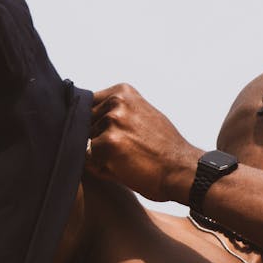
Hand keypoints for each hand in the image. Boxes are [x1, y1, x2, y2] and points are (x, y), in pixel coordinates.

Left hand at [87, 83, 201, 202]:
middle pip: (84, 124)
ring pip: (85, 143)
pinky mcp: (108, 143)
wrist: (182, 170)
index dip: (95, 124)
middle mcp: (116, 102)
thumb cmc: (162, 149)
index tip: (111, 134)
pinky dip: (101, 168)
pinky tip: (124, 168)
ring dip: (99, 155)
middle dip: (96, 139)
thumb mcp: (142, 116)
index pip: (88, 105)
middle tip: (126, 150)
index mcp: (122, 92)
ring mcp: (112, 122)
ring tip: (127, 159)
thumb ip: (115, 112)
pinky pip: (88, 160)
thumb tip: (81, 118)